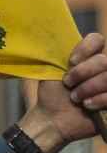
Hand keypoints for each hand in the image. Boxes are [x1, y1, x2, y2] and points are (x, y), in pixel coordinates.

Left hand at [19, 32, 106, 152]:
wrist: (53, 118)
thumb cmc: (52, 93)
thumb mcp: (52, 69)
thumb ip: (59, 52)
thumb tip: (58, 34)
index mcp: (89, 57)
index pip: (97, 40)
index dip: (86, 49)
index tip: (71, 62)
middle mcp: (103, 68)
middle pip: (103, 61)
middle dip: (82, 73)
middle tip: (68, 84)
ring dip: (88, 88)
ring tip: (75, 97)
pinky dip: (99, 99)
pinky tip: (87, 105)